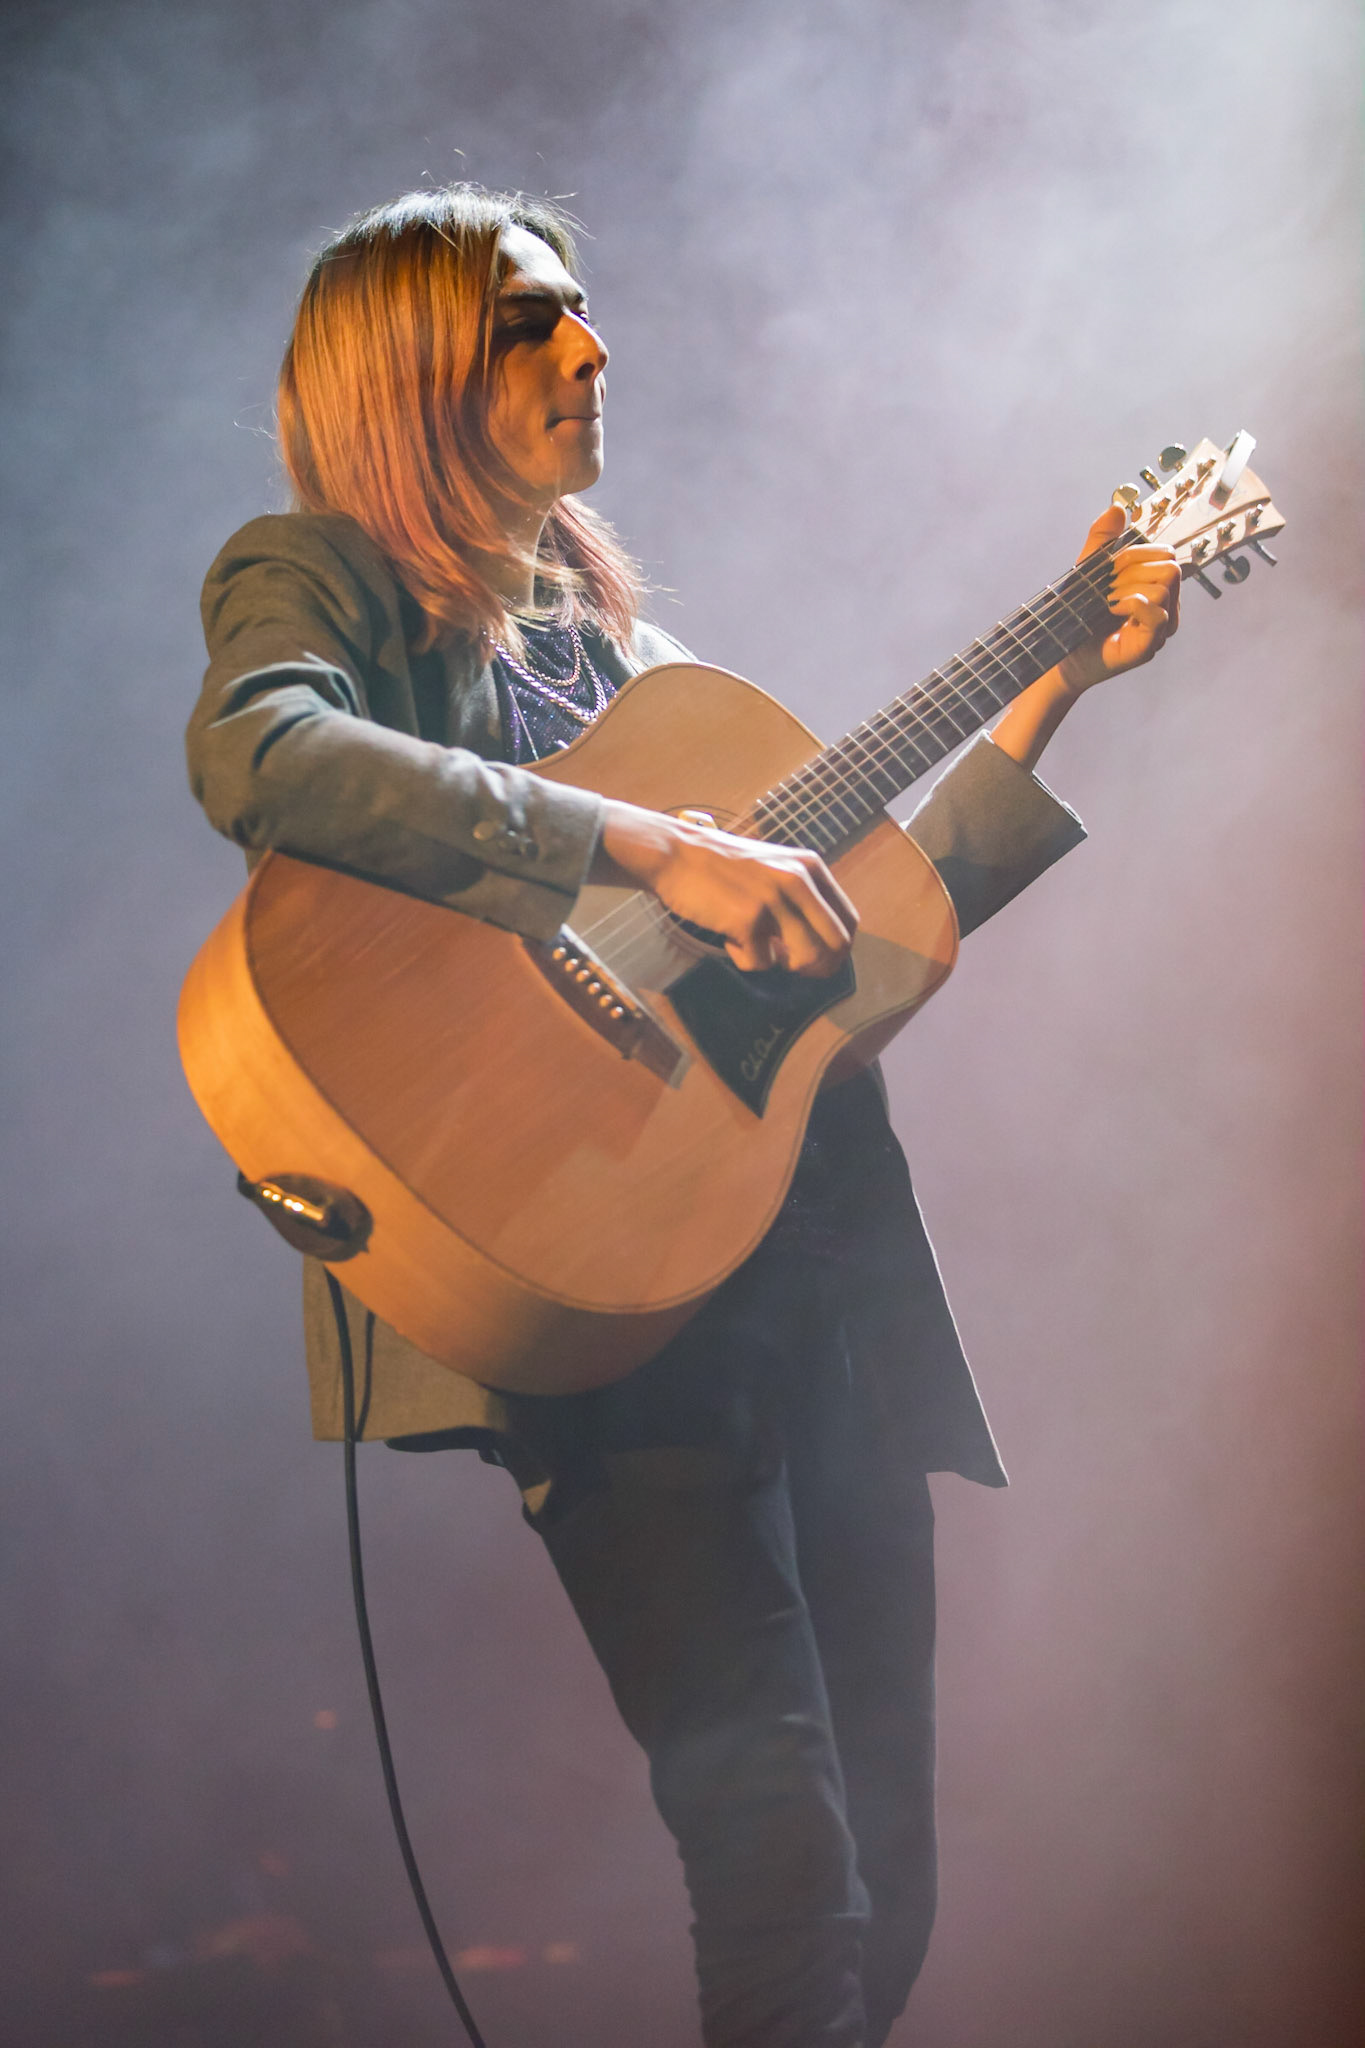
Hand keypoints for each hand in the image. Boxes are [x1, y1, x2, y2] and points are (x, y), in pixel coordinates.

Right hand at [592, 800, 857, 976]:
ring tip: (758, 947)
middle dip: (820, 967)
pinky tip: (729, 937)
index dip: (839, 949)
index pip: (849, 921)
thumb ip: (802, 896)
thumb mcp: (776, 867)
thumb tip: (824, 944)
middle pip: (836, 945)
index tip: (822, 960)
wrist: (677, 855)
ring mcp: (774, 900)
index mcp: (810, 867)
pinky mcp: (748, 919)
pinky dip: (745, 959)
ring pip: (805, 959)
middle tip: (795, 968)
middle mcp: (798, 881)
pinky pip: (761, 962)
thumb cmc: (723, 867)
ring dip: (783, 965)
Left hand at [1057, 504, 1181, 694]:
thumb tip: (1117, 508)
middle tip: (1107, 586)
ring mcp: (1160, 628)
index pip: (1166, 553)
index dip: (1137, 553)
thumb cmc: (1077, 615)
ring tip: (1107, 601)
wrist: (1060, 654)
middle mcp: (1165, 607)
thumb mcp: (1088, 570)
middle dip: (1133, 568)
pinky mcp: (1149, 646)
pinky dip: (1132, 603)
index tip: (1110, 567)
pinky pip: (1158, 612)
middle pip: (1171, 566)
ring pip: (1165, 586)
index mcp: (1156, 586)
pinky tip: (1111, 609)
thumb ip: (1102, 541)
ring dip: (1128, 587)